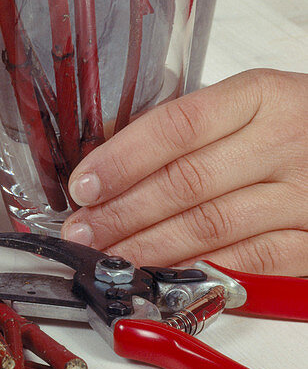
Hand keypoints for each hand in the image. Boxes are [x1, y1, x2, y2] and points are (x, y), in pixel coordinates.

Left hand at [60, 69, 307, 275]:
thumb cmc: (296, 121)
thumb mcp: (248, 102)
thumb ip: (186, 127)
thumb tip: (107, 156)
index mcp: (260, 95)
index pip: (176, 126)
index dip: (122, 159)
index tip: (83, 185)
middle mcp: (285, 142)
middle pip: (187, 181)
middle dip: (123, 212)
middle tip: (82, 232)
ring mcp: (306, 194)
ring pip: (213, 225)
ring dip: (151, 246)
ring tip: (109, 256)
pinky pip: (252, 260)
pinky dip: (202, 269)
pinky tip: (164, 273)